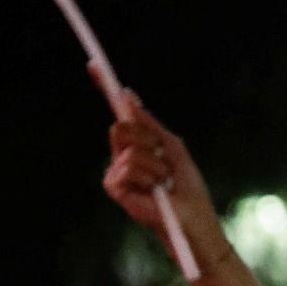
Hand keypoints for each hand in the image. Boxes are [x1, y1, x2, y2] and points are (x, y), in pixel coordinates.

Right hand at [101, 90, 214, 253]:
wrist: (192, 218)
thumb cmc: (186, 186)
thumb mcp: (172, 148)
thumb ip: (149, 124)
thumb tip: (129, 95)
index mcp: (139, 142)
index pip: (120, 113)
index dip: (107, 90)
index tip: (95, 67)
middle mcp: (124, 153)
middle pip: (122, 125)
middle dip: (147, 139)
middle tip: (163, 158)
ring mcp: (117, 171)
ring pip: (129, 149)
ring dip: (155, 165)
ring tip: (164, 182)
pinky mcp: (114, 187)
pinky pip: (126, 167)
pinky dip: (147, 177)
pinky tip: (154, 191)